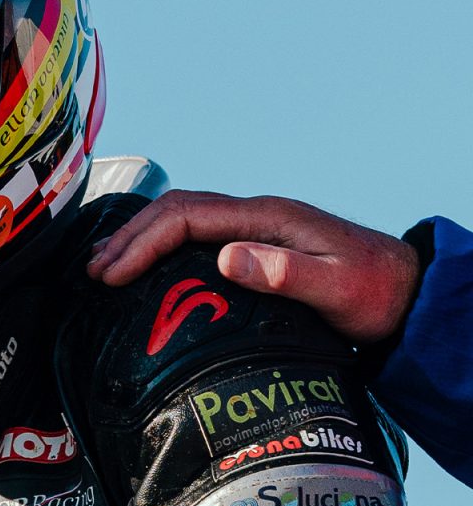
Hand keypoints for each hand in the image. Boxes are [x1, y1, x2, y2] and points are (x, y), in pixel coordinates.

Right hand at [85, 190, 420, 343]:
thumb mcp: (337, 288)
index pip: (186, 215)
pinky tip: (145, 270)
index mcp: (267, 217)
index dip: (143, 241)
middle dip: (129, 238)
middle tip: (94, 272)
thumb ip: (285, 272)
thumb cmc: (378, 293)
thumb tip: (226, 256)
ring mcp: (255, 229)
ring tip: (105, 268)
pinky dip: (159, 248)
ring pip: (181, 221)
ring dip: (139, 240)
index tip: (114, 273)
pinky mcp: (256, 246)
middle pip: (174, 211)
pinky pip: (193, 237)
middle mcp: (255, 216)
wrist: (410, 294)